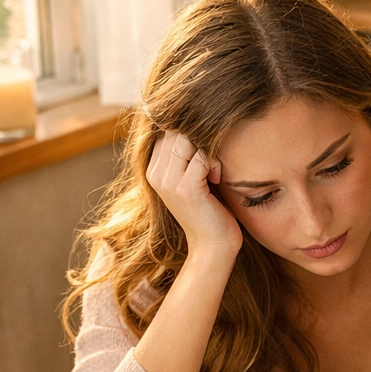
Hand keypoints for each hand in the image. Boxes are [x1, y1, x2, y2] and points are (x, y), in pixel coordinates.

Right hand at [145, 131, 241, 260]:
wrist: (213, 246)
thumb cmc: (209, 212)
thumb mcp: (193, 180)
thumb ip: (186, 157)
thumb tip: (192, 124)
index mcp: (153, 170)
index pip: (167, 132)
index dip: (190, 138)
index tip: (204, 161)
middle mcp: (155, 174)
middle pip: (176, 132)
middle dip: (200, 142)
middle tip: (212, 167)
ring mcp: (168, 181)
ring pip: (187, 140)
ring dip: (208, 151)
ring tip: (214, 173)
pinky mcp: (185, 188)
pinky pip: (202, 156)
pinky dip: (214, 164)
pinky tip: (217, 180)